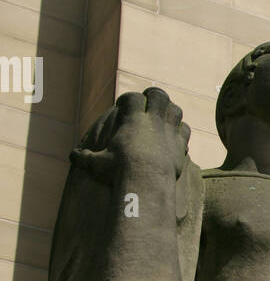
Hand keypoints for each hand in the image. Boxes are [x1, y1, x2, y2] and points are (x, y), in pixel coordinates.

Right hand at [70, 89, 190, 185]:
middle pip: (158, 95)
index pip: (133, 97)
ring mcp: (169, 132)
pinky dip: (180, 129)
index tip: (123, 105)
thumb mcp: (96, 165)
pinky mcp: (180, 146)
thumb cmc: (118, 173)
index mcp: (133, 120)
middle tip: (146, 104)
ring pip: (175, 109)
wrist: (146, 185)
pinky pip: (185, 129)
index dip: (128, 99)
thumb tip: (72, 156)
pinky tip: (173, 135)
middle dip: (152, 97)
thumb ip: (84, 158)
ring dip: (169, 110)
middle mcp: (153, 122)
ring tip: (161, 117)